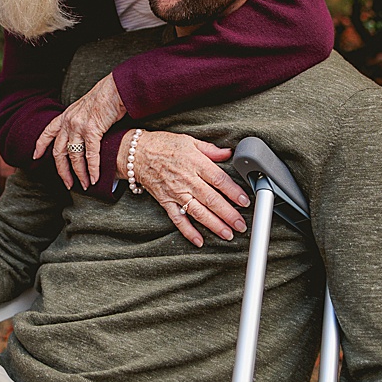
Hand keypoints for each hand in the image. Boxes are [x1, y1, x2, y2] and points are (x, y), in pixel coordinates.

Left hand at [35, 73, 127, 188]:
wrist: (116, 88)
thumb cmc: (105, 97)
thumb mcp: (85, 108)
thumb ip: (79, 121)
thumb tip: (83, 136)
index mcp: (65, 116)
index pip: (47, 132)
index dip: (40, 146)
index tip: (35, 157)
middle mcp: (68, 122)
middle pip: (59, 152)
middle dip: (62, 171)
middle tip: (68, 184)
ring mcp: (78, 126)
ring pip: (74, 156)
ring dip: (79, 173)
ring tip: (85, 184)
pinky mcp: (92, 130)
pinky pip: (90, 155)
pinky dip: (92, 169)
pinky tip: (95, 178)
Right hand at [122, 131, 248, 246]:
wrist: (136, 153)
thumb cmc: (163, 144)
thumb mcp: (189, 141)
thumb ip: (210, 150)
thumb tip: (228, 153)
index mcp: (196, 163)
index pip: (219, 179)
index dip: (233, 191)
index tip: (245, 201)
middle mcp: (187, 180)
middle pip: (212, 199)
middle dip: (229, 214)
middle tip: (241, 225)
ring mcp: (176, 192)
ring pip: (198, 212)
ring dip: (214, 225)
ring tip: (228, 234)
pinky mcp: (166, 201)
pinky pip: (178, 219)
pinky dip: (188, 231)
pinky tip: (199, 241)